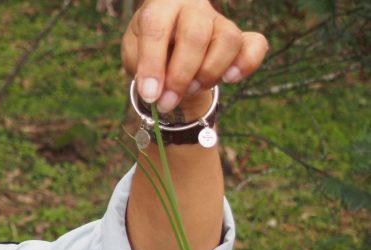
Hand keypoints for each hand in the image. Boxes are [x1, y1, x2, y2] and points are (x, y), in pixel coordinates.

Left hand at [121, 0, 268, 115]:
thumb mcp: (133, 55)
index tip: (149, 94)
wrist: (169, 53)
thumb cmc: (148, 51)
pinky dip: (246, 64)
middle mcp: (194, 8)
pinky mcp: (241, 37)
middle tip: (166, 102)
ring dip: (208, 74)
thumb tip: (155, 91)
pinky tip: (229, 79)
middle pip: (196, 35)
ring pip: (227, 40)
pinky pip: (255, 45)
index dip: (152, 64)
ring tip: (190, 89)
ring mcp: (220, 21)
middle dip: (180, 76)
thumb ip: (141, 68)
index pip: (157, 28)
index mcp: (162, 6)